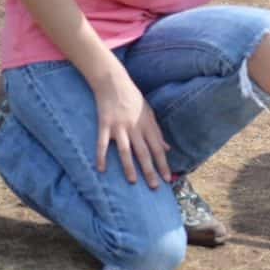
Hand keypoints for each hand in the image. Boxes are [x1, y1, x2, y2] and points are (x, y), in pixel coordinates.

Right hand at [92, 71, 170, 188]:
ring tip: (132, 182)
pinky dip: (101, 156)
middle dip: (150, 170)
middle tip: (154, 187)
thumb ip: (157, 133)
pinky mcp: (104, 124)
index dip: (163, 164)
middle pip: (144, 152)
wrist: (114, 82)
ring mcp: (119, 126)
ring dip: (129, 167)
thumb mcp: (149, 113)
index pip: (158, 149)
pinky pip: (102, 143)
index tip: (167, 179)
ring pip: (126, 151)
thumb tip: (167, 149)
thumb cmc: (133, 99)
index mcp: (148, 125)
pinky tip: (102, 169)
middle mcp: (135, 127)